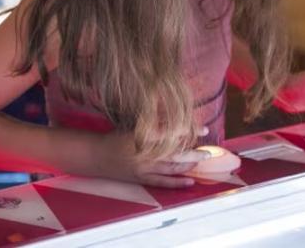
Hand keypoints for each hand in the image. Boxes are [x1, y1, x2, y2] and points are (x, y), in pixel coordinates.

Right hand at [95, 127, 210, 187]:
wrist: (96, 155)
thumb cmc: (115, 137)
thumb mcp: (134, 125)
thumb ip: (155, 124)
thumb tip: (176, 120)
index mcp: (144, 136)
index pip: (173, 133)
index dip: (190, 131)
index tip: (204, 129)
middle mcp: (146, 154)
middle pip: (176, 153)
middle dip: (194, 152)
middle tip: (209, 152)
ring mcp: (145, 168)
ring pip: (172, 168)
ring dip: (189, 165)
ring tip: (202, 162)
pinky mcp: (142, 179)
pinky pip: (163, 182)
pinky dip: (177, 183)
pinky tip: (190, 181)